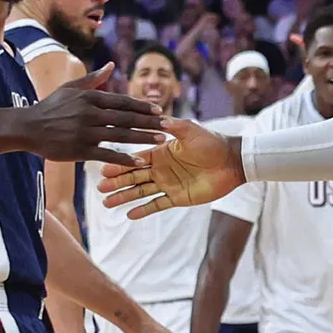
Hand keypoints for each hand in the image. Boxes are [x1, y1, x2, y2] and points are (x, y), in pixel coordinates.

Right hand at [25, 63, 164, 165]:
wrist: (28, 127)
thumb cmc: (50, 107)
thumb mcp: (71, 88)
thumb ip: (94, 78)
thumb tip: (112, 66)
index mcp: (90, 97)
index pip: (122, 102)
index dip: (142, 106)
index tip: (160, 110)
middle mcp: (90, 113)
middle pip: (126, 118)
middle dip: (150, 122)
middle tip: (168, 126)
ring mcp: (86, 132)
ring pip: (121, 135)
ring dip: (143, 138)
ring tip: (160, 141)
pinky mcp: (80, 150)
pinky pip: (107, 154)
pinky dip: (124, 159)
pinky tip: (139, 161)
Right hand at [98, 118, 244, 218]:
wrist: (232, 161)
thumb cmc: (212, 143)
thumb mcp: (190, 130)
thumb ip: (173, 126)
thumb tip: (157, 117)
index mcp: (161, 152)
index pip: (135, 158)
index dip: (120, 164)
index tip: (103, 168)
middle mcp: (161, 169)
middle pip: (134, 176)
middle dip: (117, 181)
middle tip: (99, 187)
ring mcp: (168, 184)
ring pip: (141, 192)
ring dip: (124, 196)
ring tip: (107, 202)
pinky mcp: (178, 197)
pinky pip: (157, 205)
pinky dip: (144, 210)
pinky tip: (129, 215)